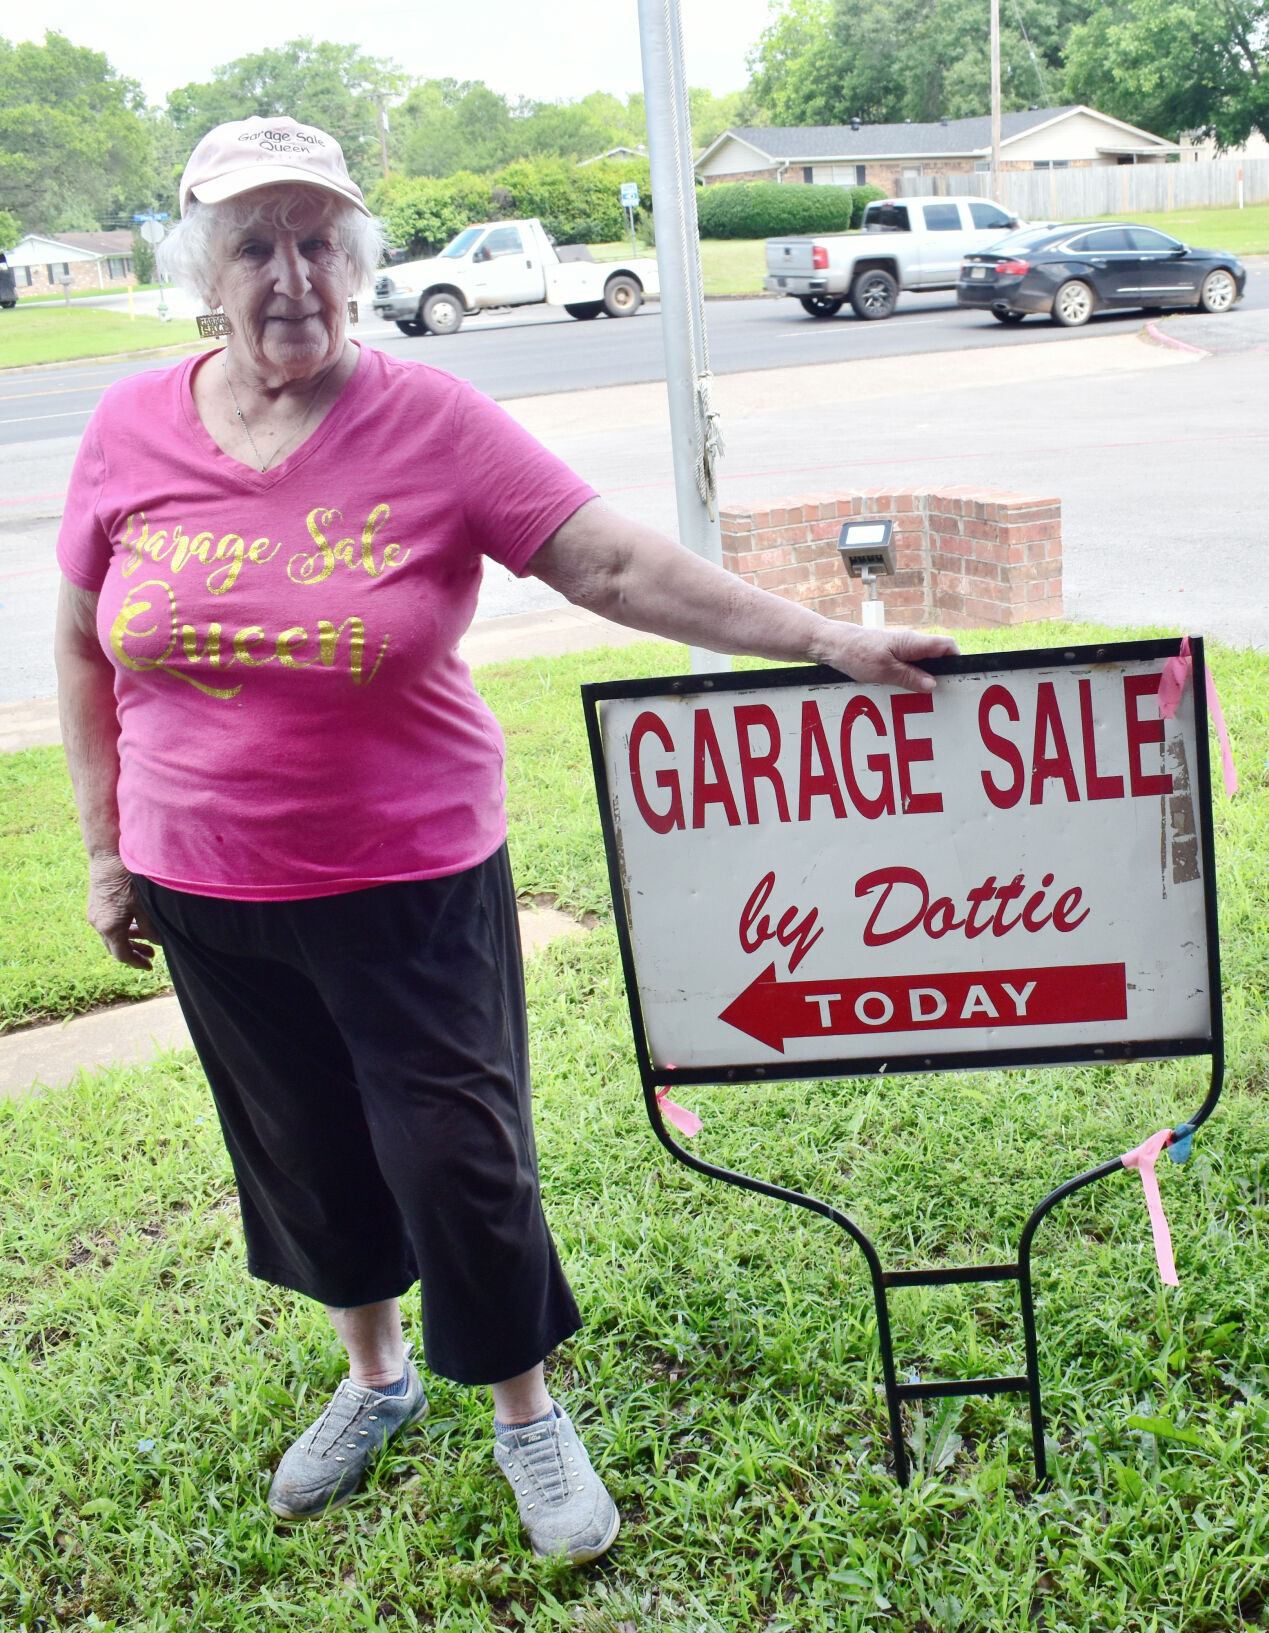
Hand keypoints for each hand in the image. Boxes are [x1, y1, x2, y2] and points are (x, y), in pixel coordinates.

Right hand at [86, 852, 160, 968]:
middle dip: (133, 953)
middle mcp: (98, 923)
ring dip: (128, 940)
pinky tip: (134, 924)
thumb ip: (151, 927)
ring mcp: (94, 914)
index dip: (137, 963)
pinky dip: (121, 929)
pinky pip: (107, 925)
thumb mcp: (145, 905)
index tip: (150, 965)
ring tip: (147, 941)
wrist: (108, 855)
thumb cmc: (128, 878)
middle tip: (151, 955)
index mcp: (110, 927)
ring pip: (111, 936)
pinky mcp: (95, 905)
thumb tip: (159, 943)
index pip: (122, 955)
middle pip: (115, 948)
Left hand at [817, 625, 959, 692]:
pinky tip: (905, 694)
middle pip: (937, 656)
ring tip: (925, 700)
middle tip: (943, 696)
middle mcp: (909, 644)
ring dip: (924, 679)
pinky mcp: (889, 656)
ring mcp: (899, 649)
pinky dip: (910, 679)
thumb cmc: (855, 653)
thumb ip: (909, 677)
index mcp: (912, 642)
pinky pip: (907, 667)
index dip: (958, 660)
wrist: (830, 644)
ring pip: (922, 663)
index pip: (947, 645)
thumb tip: (933, 685)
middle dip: (942, 675)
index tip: (958, 679)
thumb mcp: (883, 670)